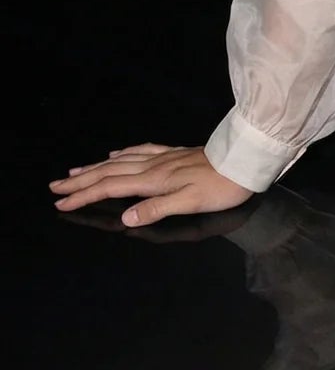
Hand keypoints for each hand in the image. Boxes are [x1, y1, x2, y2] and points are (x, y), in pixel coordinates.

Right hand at [50, 143, 254, 226]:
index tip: (61, 204)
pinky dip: (123, 153)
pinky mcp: (175, 152)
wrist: (244, 162)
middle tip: (55, 187)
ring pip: (120, 161)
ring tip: (75, 172)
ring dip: (95, 167)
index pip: (110, 189)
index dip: (84, 197)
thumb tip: (125, 219)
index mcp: (153, 181)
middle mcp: (153, 166)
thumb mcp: (189, 203)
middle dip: (80, 181)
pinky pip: (142, 150)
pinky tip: (116, 153)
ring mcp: (163, 157)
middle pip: (108, 173)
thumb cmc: (220, 187)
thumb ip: (156, 209)